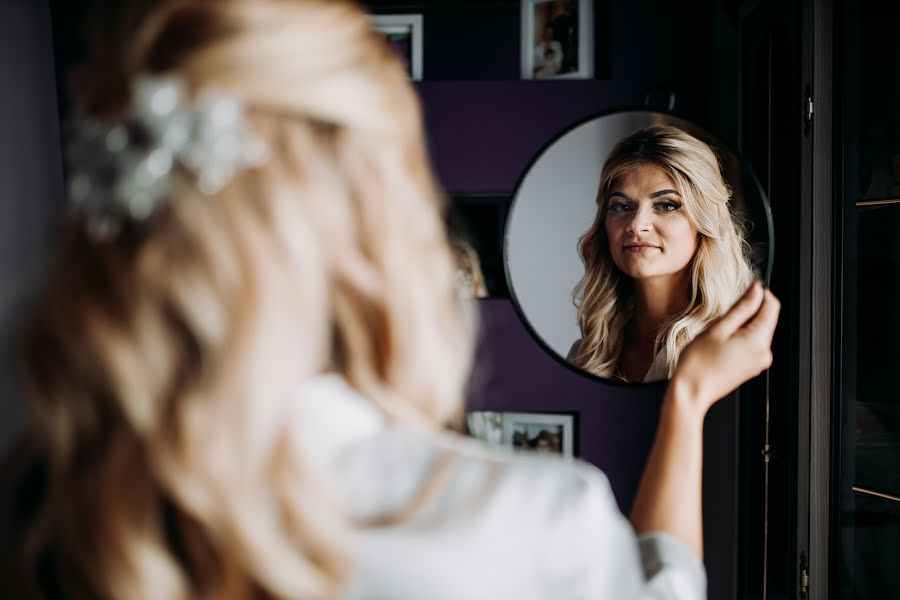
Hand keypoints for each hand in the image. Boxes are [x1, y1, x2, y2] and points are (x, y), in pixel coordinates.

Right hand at [671, 281, 780, 413]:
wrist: (691, 392)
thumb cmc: (698, 363)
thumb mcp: (718, 328)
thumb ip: (741, 307)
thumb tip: (757, 289)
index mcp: (758, 341)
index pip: (772, 306)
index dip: (758, 294)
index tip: (742, 292)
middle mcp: (764, 352)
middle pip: (764, 319)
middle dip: (745, 313)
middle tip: (721, 322)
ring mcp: (759, 362)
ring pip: (756, 331)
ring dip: (740, 326)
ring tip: (717, 337)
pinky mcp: (751, 367)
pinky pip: (750, 344)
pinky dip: (738, 339)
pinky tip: (720, 346)